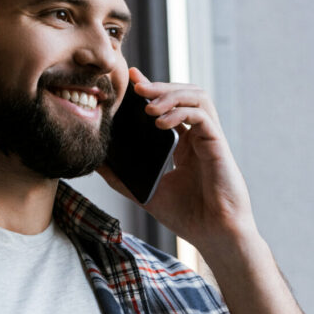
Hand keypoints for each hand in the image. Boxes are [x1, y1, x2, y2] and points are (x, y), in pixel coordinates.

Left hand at [98, 67, 258, 254]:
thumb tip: (95, 164)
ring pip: (197, 97)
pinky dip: (181, 113)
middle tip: (136, 84)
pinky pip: (203, 117)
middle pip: (184, 94)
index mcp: (182, 144)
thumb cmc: (187, 215)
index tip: (132, 78)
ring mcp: (209, 139)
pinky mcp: (218, 145)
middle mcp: (197, 136)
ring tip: (147, 105)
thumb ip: (122, 178)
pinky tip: (161, 123)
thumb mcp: (145, 192)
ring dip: (171, 94)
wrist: (214, 234)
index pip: (169, 106)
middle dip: (160, 86)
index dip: (153, 89)